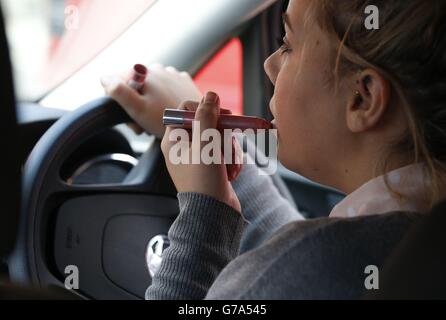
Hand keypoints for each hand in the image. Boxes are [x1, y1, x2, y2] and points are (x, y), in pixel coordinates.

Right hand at [101, 64, 201, 138]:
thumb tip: (104, 78)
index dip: (115, 101)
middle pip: (134, 86)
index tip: (128, 118)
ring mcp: (172, 74)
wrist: (197, 123)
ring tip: (155, 121)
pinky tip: (168, 113)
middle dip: (133, 105)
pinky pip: (166, 89)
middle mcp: (156, 68)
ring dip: (148, 103)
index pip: (115, 81)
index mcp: (142, 72)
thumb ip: (119, 92)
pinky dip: (163, 100)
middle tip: (141, 127)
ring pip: (150, 88)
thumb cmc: (165, 119)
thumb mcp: (138, 109)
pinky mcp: (184, 82)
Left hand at [161, 92, 241, 211]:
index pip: (186, 110)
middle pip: (208, 124)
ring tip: (228, 167)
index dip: (205, 109)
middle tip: (226, 145)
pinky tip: (231, 174)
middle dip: (223, 136)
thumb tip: (210, 94)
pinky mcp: (212, 167)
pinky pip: (225, 153)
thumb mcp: (205, 143)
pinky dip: (232, 161)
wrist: (213, 214)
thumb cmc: (204, 180)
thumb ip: (207, 115)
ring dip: (230, 151)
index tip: (221, 114)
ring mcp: (198, 158)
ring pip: (220, 138)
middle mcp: (184, 147)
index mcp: (174, 140)